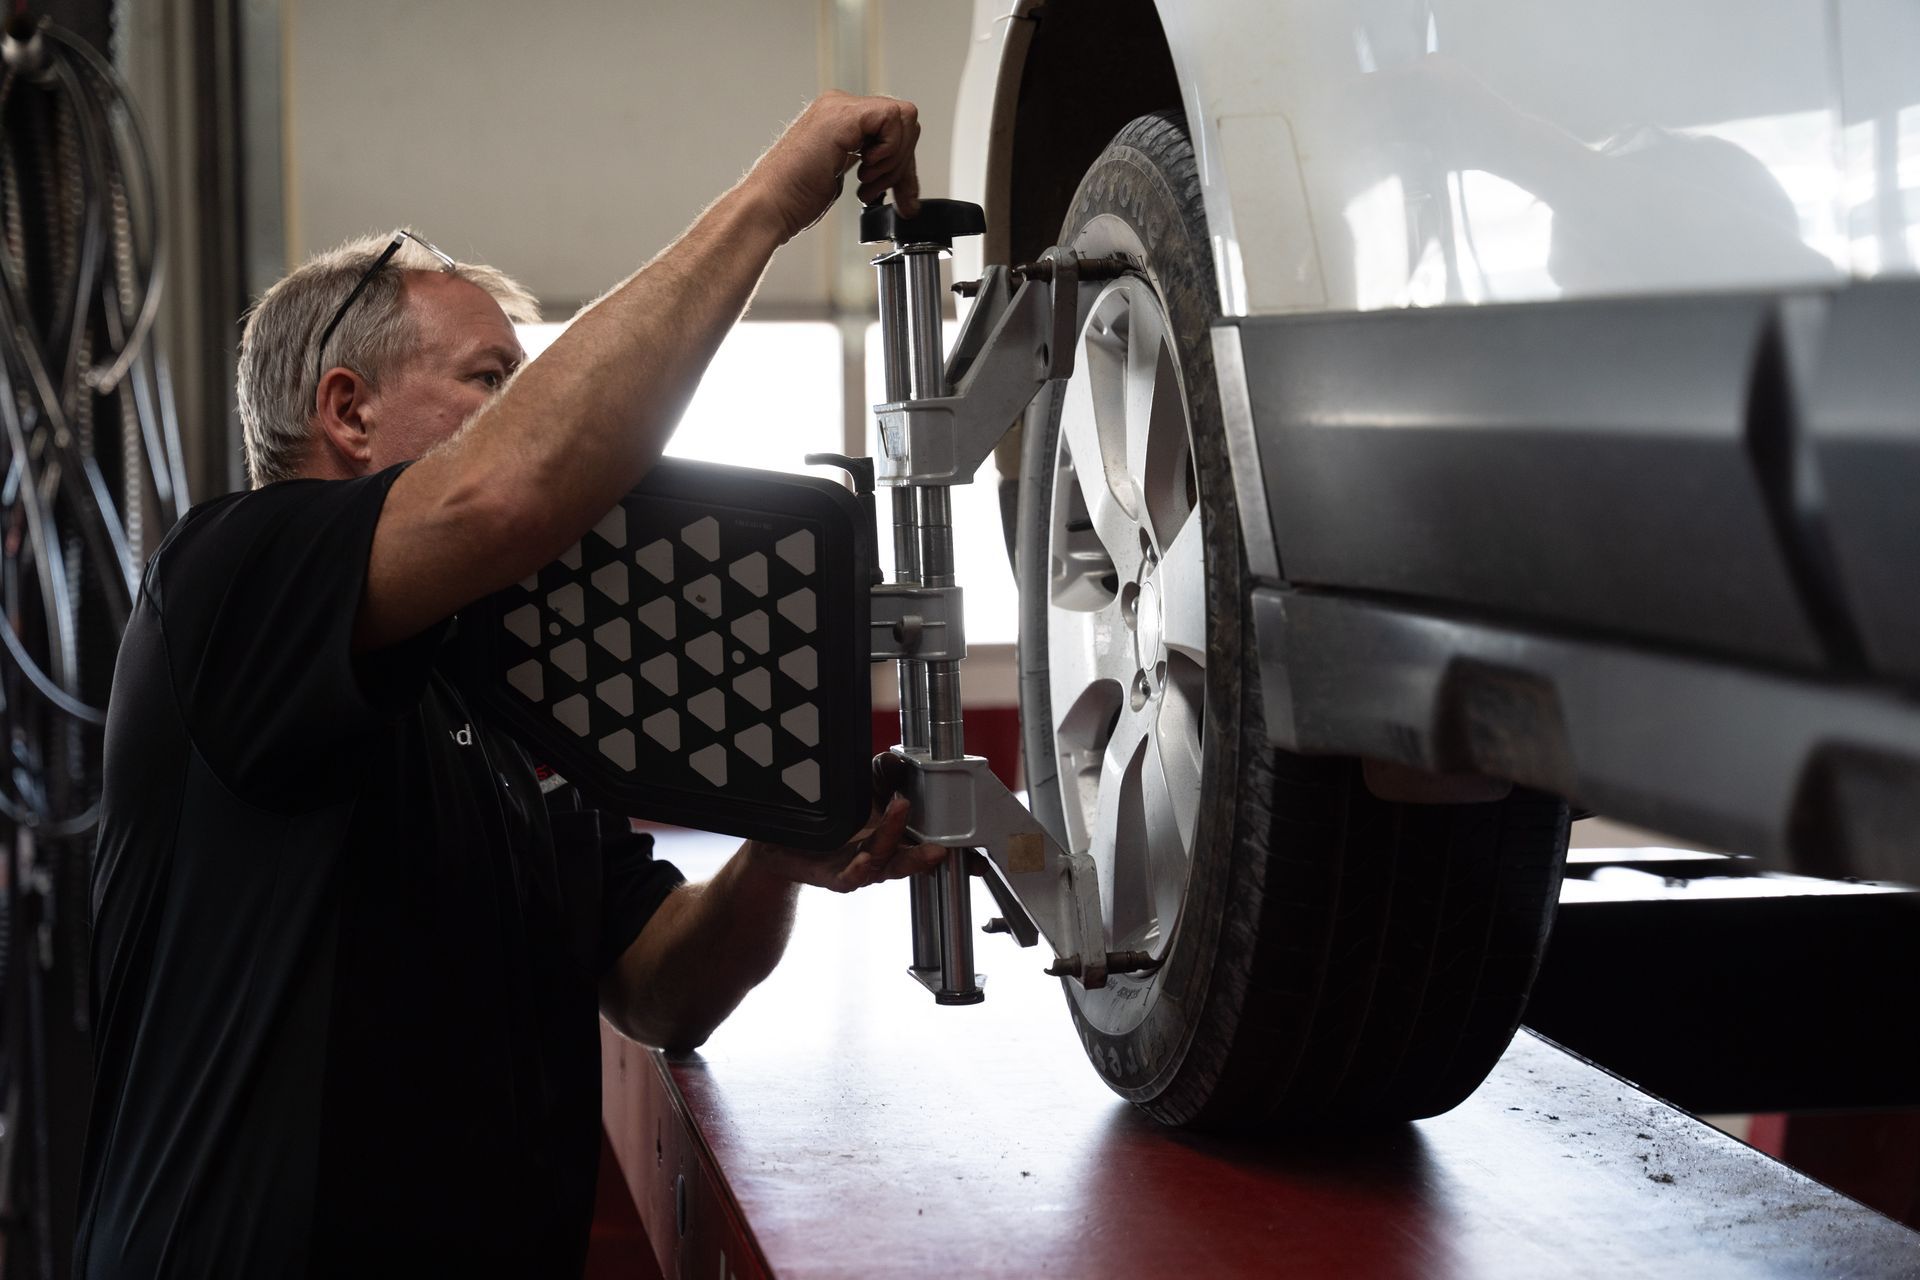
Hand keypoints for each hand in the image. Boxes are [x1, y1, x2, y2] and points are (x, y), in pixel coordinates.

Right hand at [744, 91, 921, 242]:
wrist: (770, 205)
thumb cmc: (793, 198)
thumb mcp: (842, 177)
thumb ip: (870, 165)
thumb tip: (905, 178)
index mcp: (841, 119)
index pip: (895, 128)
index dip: (903, 164)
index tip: (900, 198)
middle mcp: (841, 106)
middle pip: (904, 122)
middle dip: (902, 164)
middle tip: (879, 191)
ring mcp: (841, 107)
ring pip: (904, 118)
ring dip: (894, 159)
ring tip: (867, 183)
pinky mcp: (844, 114)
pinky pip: (894, 119)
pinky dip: (889, 150)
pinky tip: (865, 170)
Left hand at [747, 753, 947, 891]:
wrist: (782, 841)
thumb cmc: (832, 816)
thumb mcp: (862, 786)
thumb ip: (885, 773)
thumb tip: (902, 758)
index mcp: (895, 841)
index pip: (931, 849)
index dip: (957, 856)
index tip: (978, 859)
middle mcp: (881, 859)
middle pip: (912, 862)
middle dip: (929, 857)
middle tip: (947, 849)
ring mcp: (858, 870)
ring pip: (883, 863)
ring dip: (895, 839)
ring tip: (902, 809)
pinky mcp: (832, 877)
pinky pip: (850, 876)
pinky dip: (861, 866)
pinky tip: (865, 856)